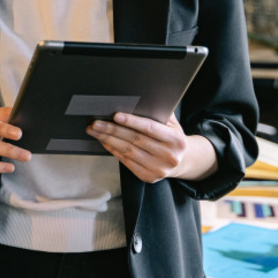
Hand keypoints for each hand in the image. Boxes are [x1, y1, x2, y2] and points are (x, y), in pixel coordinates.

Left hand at [87, 113, 215, 183]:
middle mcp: (168, 156)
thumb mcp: (173, 124)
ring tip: (95, 131)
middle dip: (113, 130)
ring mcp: (158, 169)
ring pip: (128, 151)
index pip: (150, 128)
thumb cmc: (172, 137)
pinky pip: (126, 162)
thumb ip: (160, 112)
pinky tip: (104, 142)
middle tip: (96, 123)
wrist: (182, 161)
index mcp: (176, 140)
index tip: (116, 115)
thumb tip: (140, 100)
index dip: (132, 121)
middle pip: (135, 140)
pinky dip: (113, 151)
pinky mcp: (148, 177)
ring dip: (108, 140)